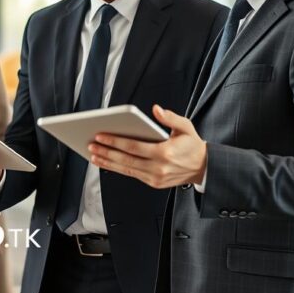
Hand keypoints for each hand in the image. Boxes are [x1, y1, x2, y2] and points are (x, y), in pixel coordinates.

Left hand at [88, 105, 207, 188]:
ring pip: (126, 169)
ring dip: (108, 162)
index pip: (134, 146)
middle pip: (126, 159)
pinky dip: (117, 168)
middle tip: (91, 144)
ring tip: (94, 155)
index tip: (100, 135)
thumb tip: (155, 109)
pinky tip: (107, 162)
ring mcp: (155, 177)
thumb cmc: (192, 144)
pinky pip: (132, 174)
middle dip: (106, 152)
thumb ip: (169, 118)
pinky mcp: (154, 183)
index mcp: (165, 152)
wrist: (203, 167)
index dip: (115, 141)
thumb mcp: (185, 127)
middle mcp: (159, 167)